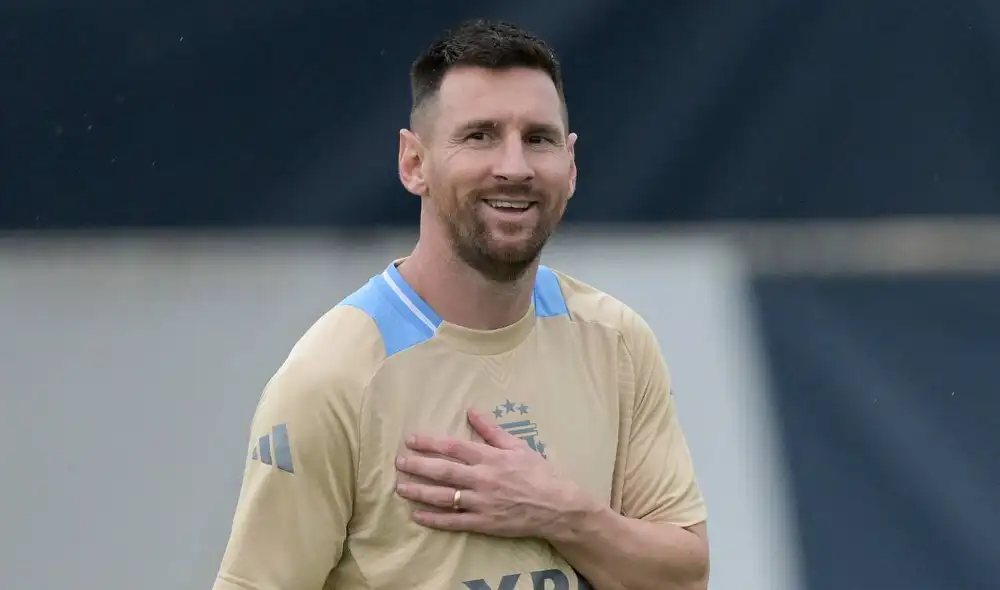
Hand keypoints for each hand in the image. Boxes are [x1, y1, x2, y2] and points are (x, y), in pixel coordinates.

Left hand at [394, 409, 590, 538]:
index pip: (454, 447)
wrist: (558, 506)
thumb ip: (492, 430)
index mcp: (490, 458)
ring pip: (445, 497)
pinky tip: (417, 515)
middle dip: (418, 466)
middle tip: (399, 462)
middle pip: (443, 471)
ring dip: (420, 492)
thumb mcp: (518, 446)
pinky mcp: (484, 523)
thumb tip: (471, 410)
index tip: (411, 440)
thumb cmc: (538, 472)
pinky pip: (455, 522)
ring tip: (401, 488)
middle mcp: (483, 479)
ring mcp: (482, 503)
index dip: (430, 443)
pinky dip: (434, 519)